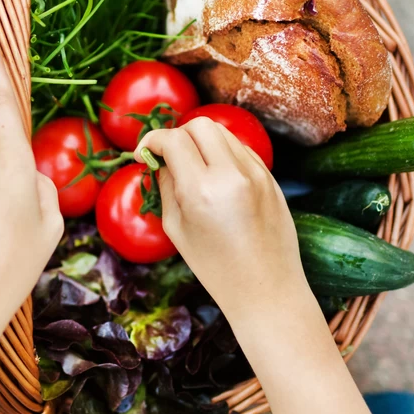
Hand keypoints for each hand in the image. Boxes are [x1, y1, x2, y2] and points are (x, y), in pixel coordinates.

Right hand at [135, 117, 308, 319]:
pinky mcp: (270, 177)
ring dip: (202, 141)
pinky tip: (216, 177)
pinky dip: (223, 153)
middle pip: (199, 125)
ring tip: (193, 167)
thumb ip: (166, 186)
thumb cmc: (215, 266)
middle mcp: (231, 174)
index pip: (173, 140)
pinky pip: (241, 149)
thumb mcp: (176, 228)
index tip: (143, 154)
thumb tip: (160, 160)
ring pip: (222, 133)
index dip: (152, 141)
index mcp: (201, 190)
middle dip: (178, 135)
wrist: (266, 288)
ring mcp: (256, 173)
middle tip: (169, 157)